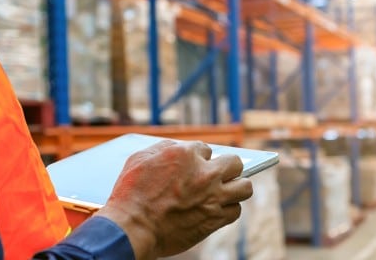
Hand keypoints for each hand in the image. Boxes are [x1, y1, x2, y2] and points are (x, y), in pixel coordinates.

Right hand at [94, 140, 252, 258]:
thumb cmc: (130, 194)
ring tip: (226, 192)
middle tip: (219, 175)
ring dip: (236, 188)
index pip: (207, 149)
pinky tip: (219, 209)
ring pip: (244, 187)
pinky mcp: (214, 219)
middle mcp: (205, 174)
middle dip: (227, 168)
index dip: (200, 158)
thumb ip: (163, 148)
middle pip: (235, 163)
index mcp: (186, 155)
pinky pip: (236, 211)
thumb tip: (178, 147)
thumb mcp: (139, 158)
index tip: (195, 167)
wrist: (132, 228)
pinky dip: (229, 210)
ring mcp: (213, 197)